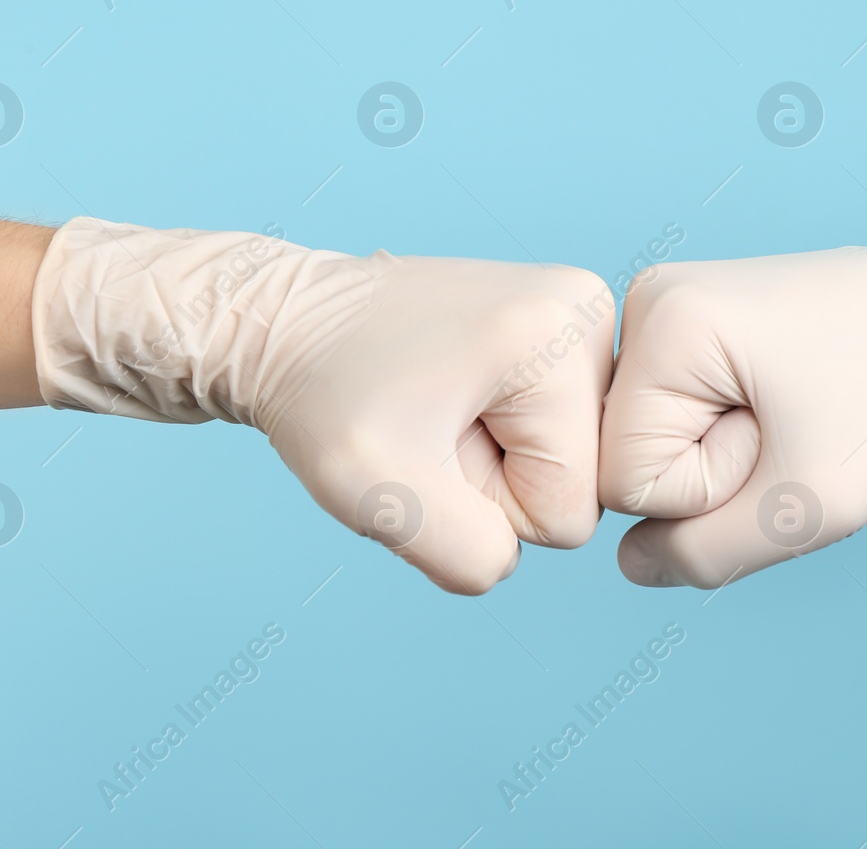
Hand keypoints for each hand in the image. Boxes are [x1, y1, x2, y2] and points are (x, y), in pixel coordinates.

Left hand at [33, 219, 613, 593]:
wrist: (279, 321)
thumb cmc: (320, 394)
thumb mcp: (383, 495)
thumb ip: (474, 555)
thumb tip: (518, 552)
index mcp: (563, 335)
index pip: (571, 509)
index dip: (486, 504)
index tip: (426, 441)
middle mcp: (587, 311)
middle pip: (578, 484)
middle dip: (491, 478)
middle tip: (424, 425)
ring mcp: (576, 313)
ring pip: (564, 460)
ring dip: (489, 458)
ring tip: (429, 408)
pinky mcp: (554, 325)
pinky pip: (547, 432)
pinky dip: (492, 434)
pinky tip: (443, 396)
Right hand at [598, 218, 866, 587]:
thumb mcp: (805, 504)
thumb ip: (702, 555)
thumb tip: (632, 561)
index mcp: (661, 322)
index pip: (621, 479)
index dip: (707, 491)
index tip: (781, 436)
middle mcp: (645, 300)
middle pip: (628, 457)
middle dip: (712, 473)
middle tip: (795, 426)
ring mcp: (666, 307)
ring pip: (653, 443)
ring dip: (724, 456)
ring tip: (796, 412)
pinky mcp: (691, 323)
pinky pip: (677, 419)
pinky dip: (728, 434)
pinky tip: (785, 403)